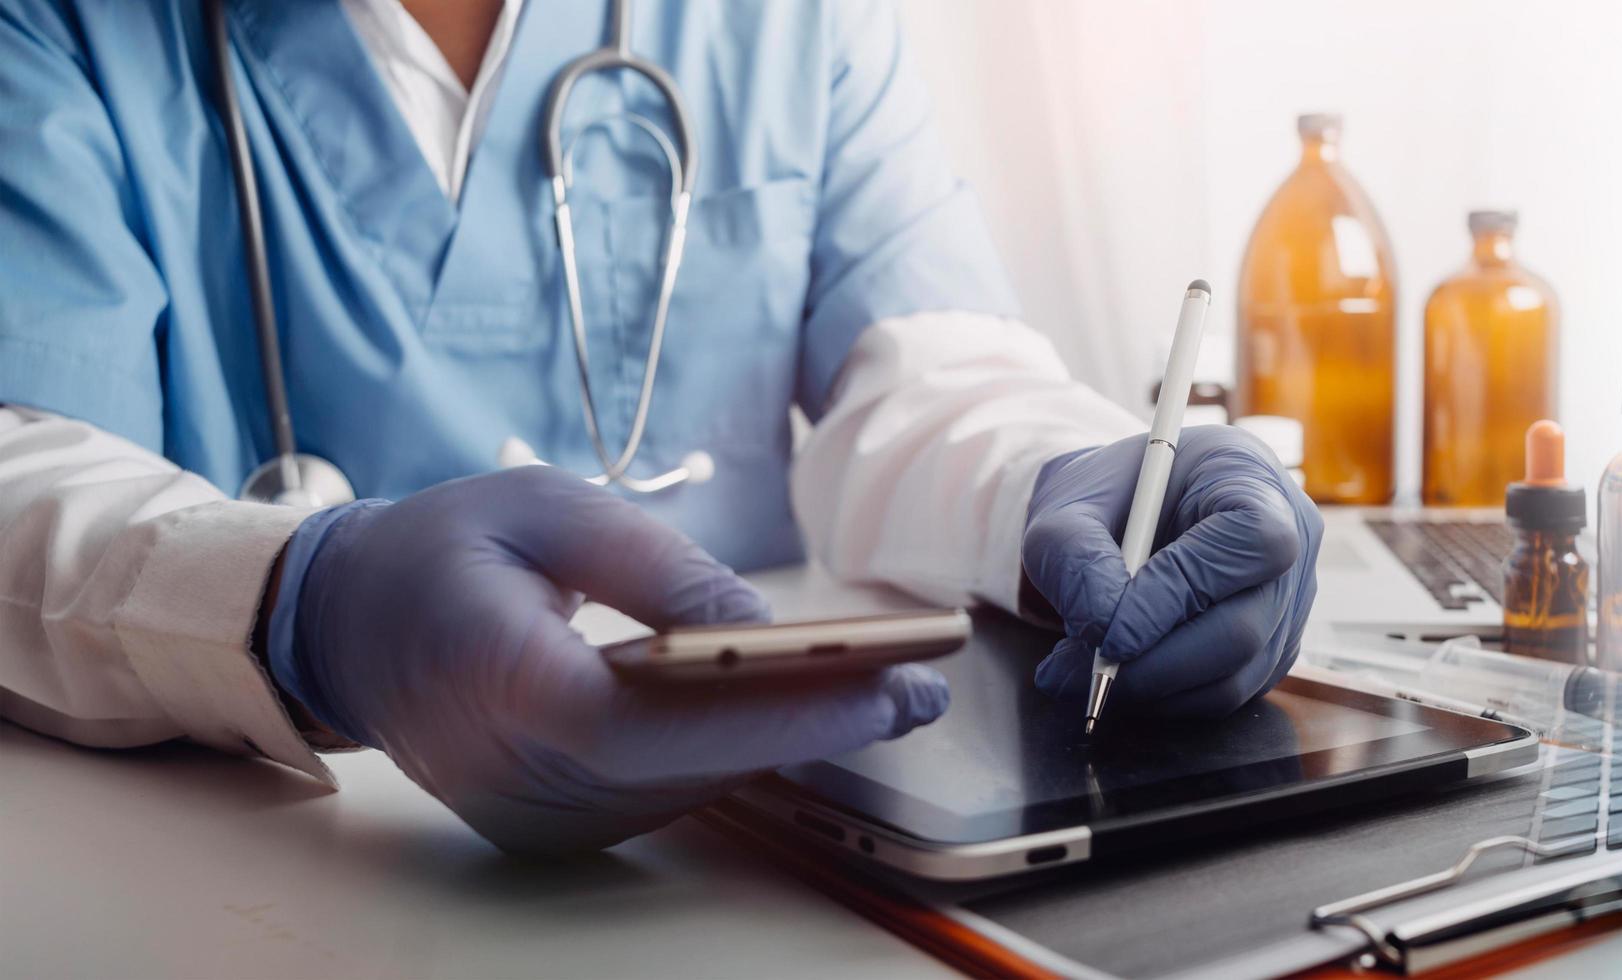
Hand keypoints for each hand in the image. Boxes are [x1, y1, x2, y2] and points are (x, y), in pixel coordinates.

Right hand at [266, 468, 949, 854]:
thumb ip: (653, 563)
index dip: (772, 714)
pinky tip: (799, 713)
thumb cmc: (446, 549)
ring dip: (786, 743)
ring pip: (687, 787)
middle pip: (689, 764)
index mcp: (498, 681)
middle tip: (923, 690)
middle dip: (815, 726)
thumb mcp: (545, 507)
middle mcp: (512, 770)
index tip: (877, 689)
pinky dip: (732, 755)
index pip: (652, 721)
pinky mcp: (549, 825)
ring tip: (886, 694)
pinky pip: (662, 793)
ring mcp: (528, 812)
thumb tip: (758, 621)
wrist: (345, 623)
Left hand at [1022, 425, 1320, 717]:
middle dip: (1154, 664)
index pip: (1248, 542)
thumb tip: (1100, 628)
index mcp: (1249, 476)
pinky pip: (1224, 694)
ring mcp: (1288, 602)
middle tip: (1081, 672)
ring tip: (1086, 669)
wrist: (1126, 515)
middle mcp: (1291, 541)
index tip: (1107, 632)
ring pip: (1233, 677)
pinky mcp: (1272, 649)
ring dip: (1151, 688)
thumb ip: (1075, 557)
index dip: (1180, 594)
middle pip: (1244, 629)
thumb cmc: (1108, 497)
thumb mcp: (1069, 503)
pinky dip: (1164, 696)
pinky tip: (1123, 670)